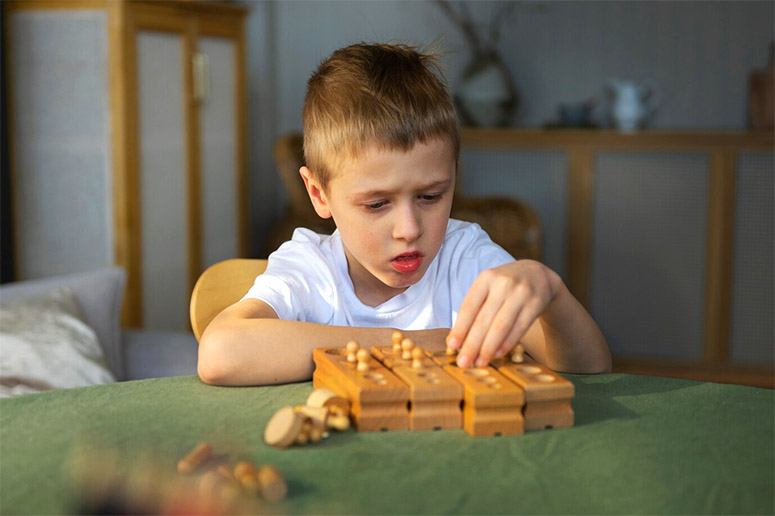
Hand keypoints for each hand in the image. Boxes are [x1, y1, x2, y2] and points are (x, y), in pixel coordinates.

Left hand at [446, 260, 561, 367]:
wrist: (538, 275)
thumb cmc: (504, 286)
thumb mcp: (488, 287)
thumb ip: (475, 309)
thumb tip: (459, 340)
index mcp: (486, 278)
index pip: (469, 306)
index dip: (460, 328)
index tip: (452, 345)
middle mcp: (503, 284)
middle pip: (484, 319)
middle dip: (472, 344)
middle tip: (463, 363)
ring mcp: (521, 294)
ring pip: (501, 326)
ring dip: (488, 348)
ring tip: (480, 362)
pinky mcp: (535, 304)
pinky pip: (518, 328)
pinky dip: (506, 344)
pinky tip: (497, 354)